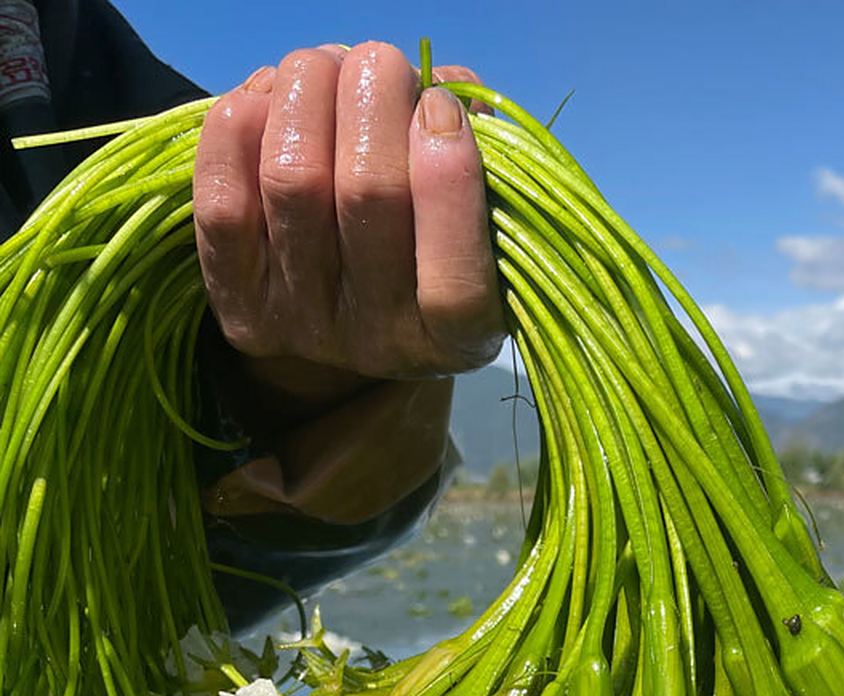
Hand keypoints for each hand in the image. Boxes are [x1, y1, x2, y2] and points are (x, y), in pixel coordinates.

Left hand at [194, 42, 503, 522]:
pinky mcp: (239, 305)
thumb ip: (476, 156)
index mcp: (458, 338)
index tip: (441, 107)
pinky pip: (225, 202)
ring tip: (323, 66)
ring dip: (308, 91)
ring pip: (295, 179)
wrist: (341, 343)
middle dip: (373, 97)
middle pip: (369, 194)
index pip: (455, 282)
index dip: (449, 177)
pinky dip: (242, 126)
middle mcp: (382, 343)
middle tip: (378, 62)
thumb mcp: (476, 225)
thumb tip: (436, 87)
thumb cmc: (424, 255)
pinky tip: (267, 98)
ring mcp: (303, 326)